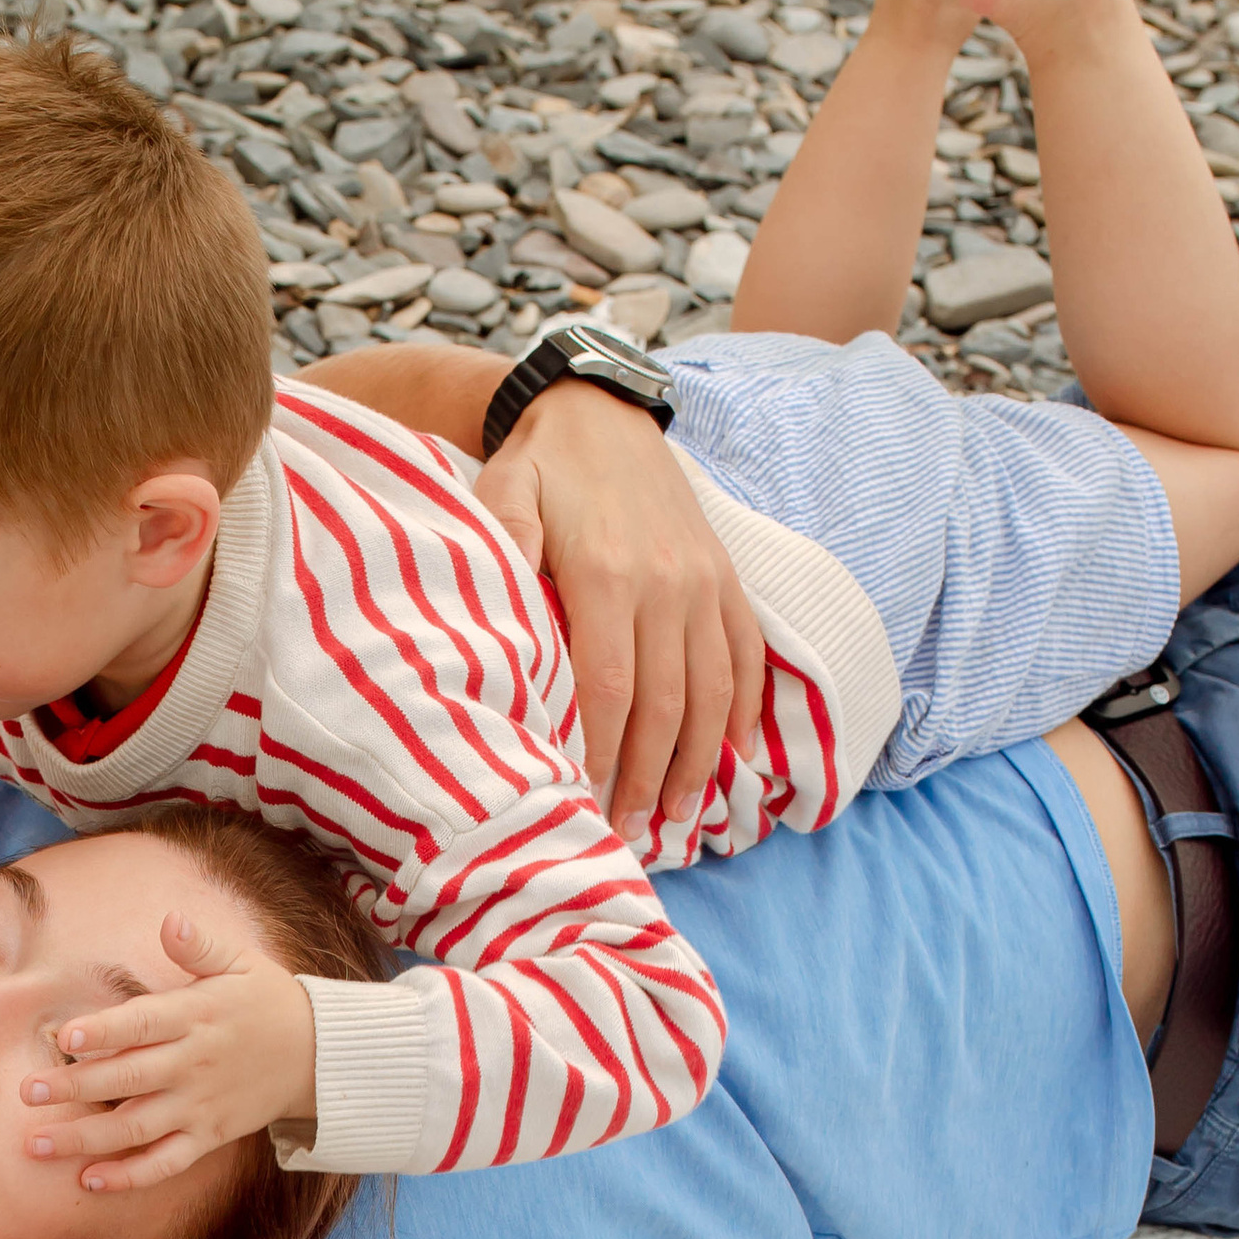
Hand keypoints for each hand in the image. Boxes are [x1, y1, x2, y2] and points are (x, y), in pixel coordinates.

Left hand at [16, 910, 316, 1191]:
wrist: (319, 1055)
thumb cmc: (267, 1001)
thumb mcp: (242, 963)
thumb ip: (200, 946)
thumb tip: (170, 921)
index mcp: (196, 1016)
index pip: (143, 1024)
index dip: (105, 1032)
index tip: (66, 1038)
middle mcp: (193, 1064)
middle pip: (127, 1079)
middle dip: (75, 1088)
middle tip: (27, 1093)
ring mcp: (199, 1105)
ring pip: (137, 1129)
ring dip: (86, 1140)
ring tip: (37, 1144)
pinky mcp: (209, 1137)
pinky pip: (166, 1162)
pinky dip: (130, 1176)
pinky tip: (90, 1181)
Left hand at [476, 380, 767, 830]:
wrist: (601, 409)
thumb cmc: (539, 466)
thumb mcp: (503, 495)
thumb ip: (501, 550)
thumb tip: (493, 619)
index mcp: (606, 574)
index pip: (606, 689)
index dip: (599, 752)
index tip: (582, 799)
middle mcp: (665, 583)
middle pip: (663, 703)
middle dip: (646, 774)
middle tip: (627, 828)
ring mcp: (703, 581)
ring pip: (711, 688)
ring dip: (697, 758)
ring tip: (677, 813)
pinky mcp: (725, 576)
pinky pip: (746, 653)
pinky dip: (745, 709)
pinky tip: (735, 756)